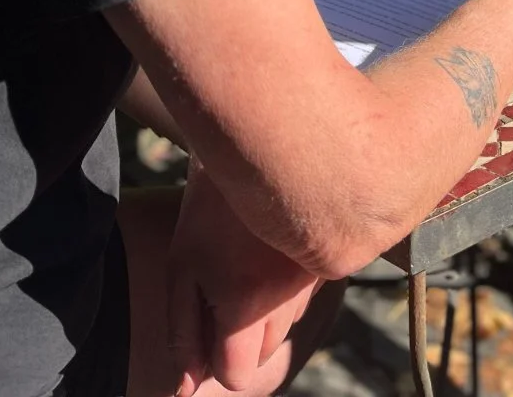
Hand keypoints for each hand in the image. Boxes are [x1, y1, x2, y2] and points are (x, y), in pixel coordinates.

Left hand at [167, 159, 320, 394]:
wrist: (260, 140)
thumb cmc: (210, 206)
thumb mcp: (183, 267)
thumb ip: (183, 333)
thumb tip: (186, 390)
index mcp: (249, 304)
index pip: (238, 375)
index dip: (216, 358)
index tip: (207, 321)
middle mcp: (290, 298)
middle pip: (264, 354)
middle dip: (242, 335)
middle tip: (223, 284)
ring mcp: (315, 279)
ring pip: (288, 327)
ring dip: (267, 312)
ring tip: (246, 260)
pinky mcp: (329, 260)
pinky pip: (305, 297)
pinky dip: (287, 288)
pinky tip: (268, 251)